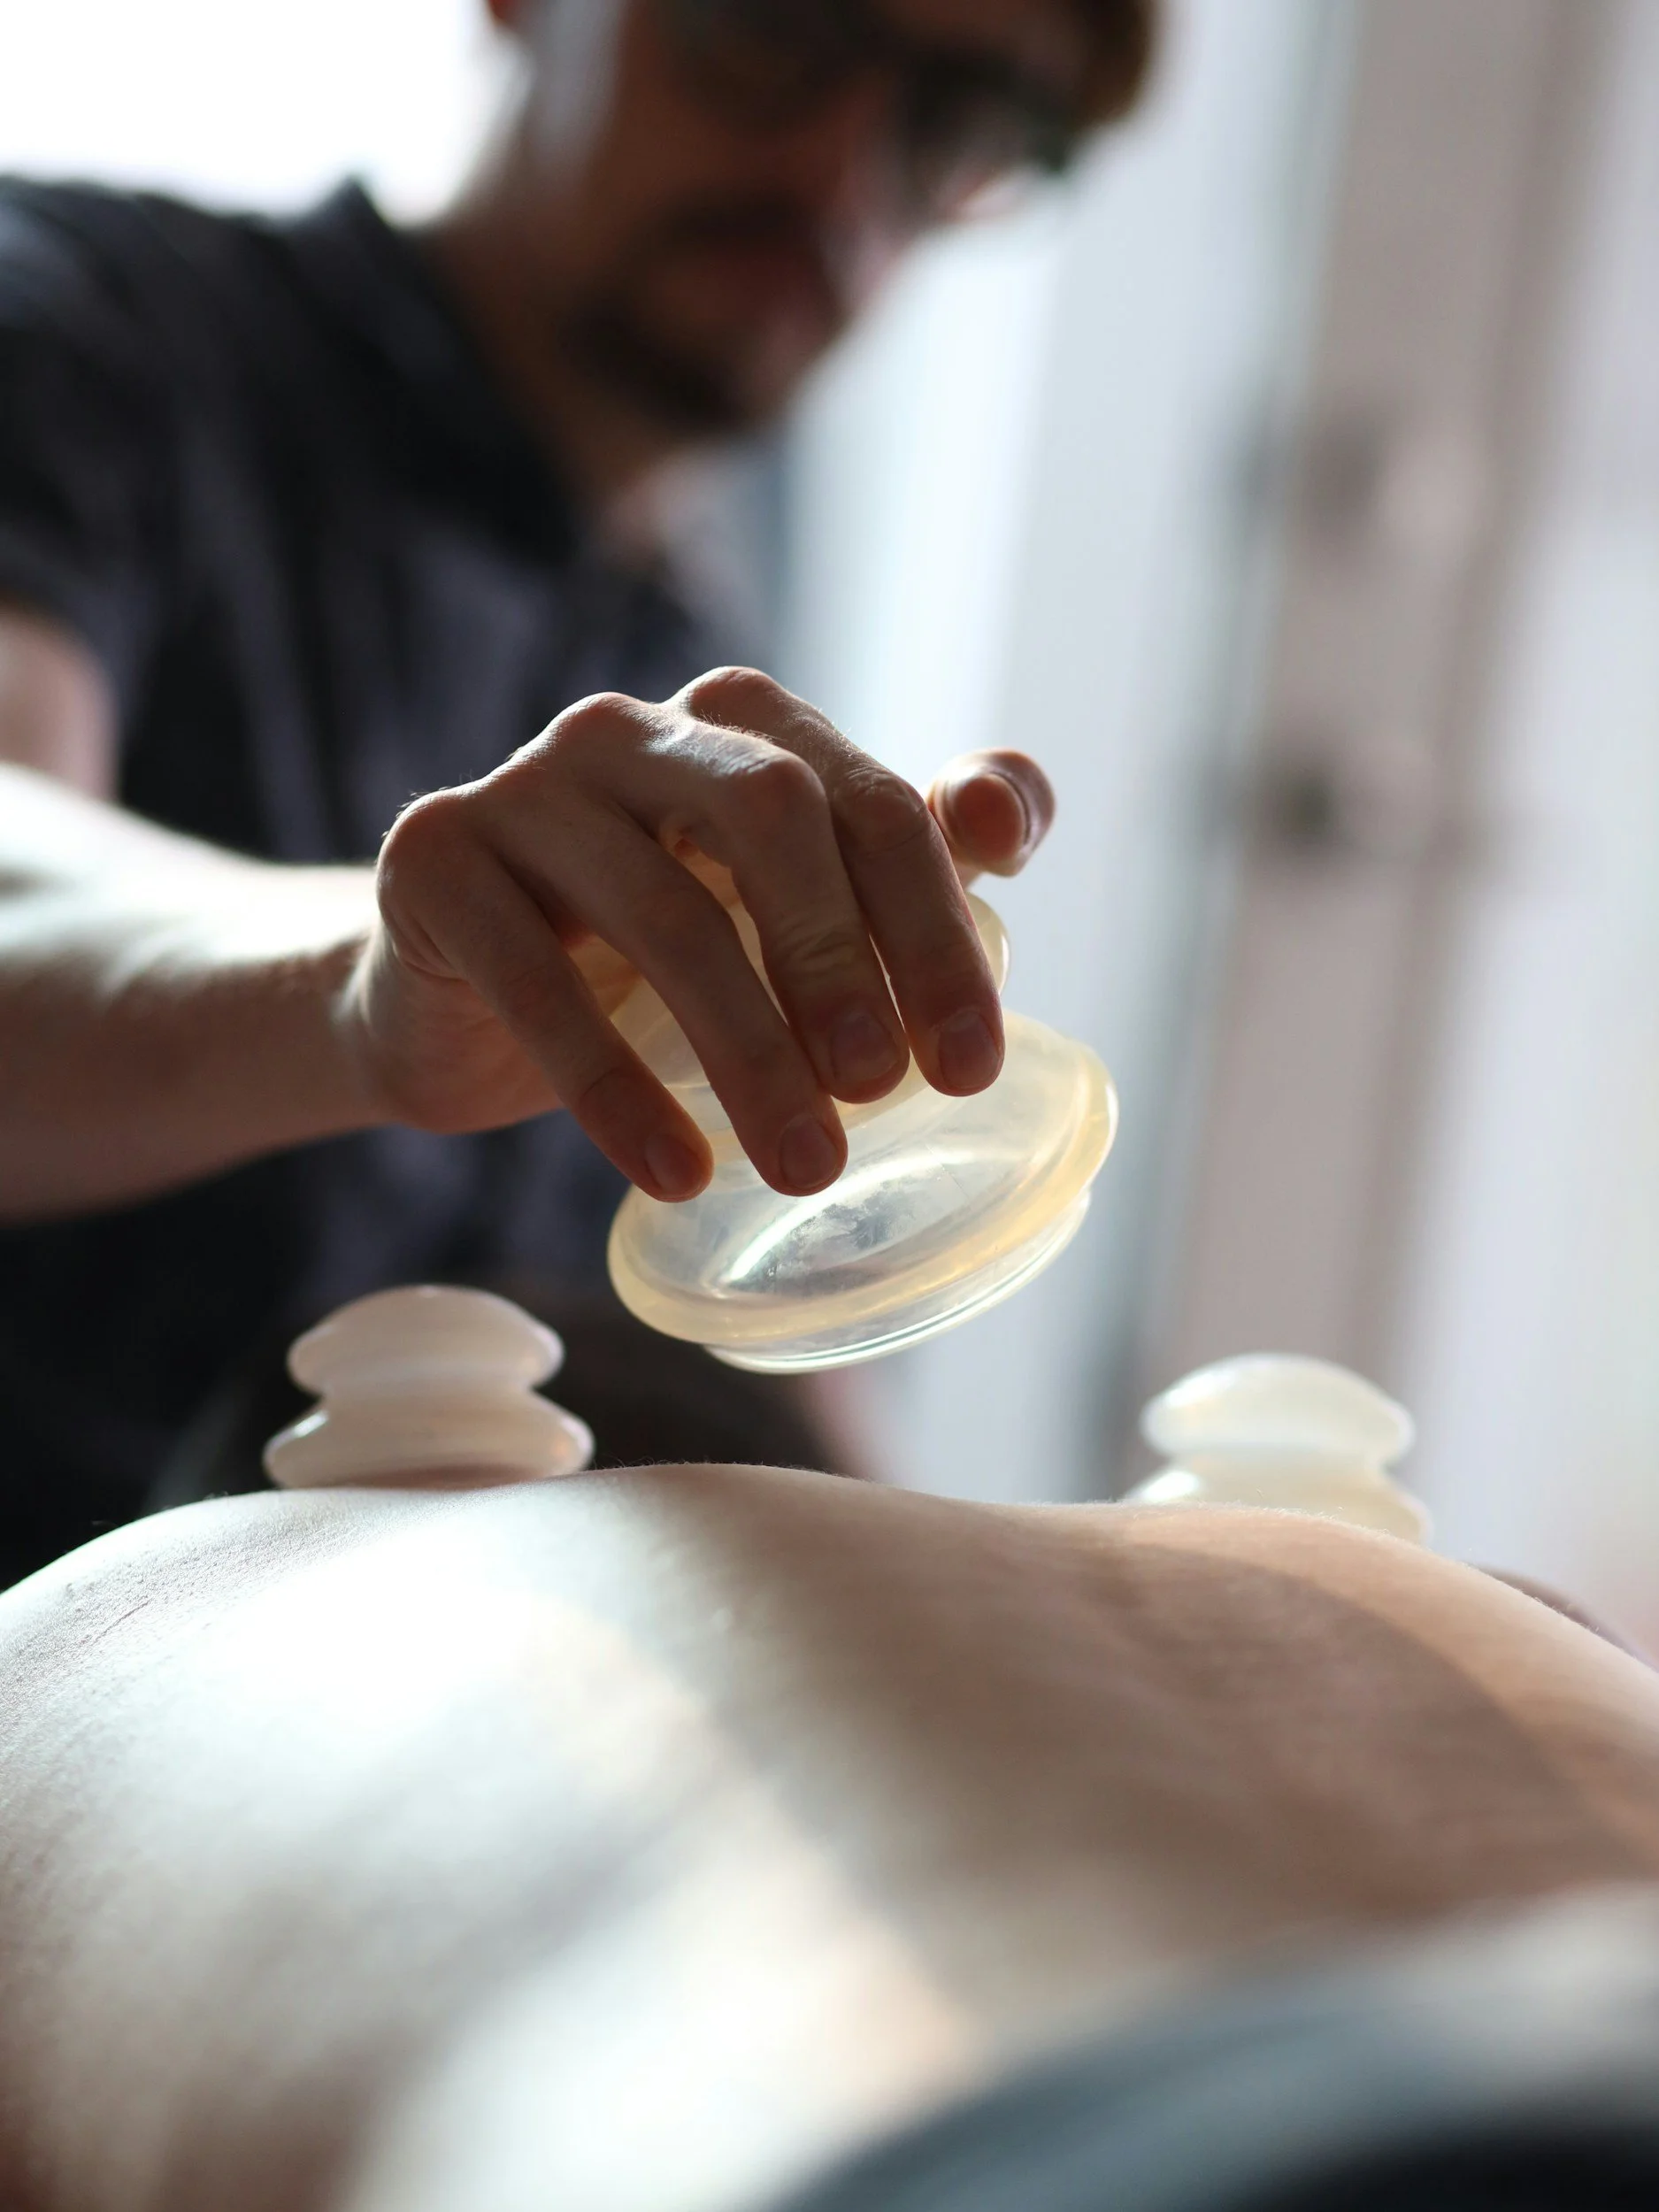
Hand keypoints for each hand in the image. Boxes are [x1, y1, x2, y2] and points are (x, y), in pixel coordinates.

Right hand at [349, 667, 1053, 1200]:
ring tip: (804, 1166)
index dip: (939, 929)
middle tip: (880, 1095)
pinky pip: (534, 981)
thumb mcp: (780, 914)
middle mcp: (633, 729)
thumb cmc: (647, 958)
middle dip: (842, 962)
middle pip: (774, 814)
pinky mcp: (431, 856)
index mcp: (741, 727)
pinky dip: (616, 1092)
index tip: (971, 1067)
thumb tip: (1005, 822)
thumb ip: (903, 861)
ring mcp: (524, 784)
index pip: (875, 801)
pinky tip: (678, 1173)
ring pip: (662, 910)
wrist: (450, 999)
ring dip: (747, 1052)